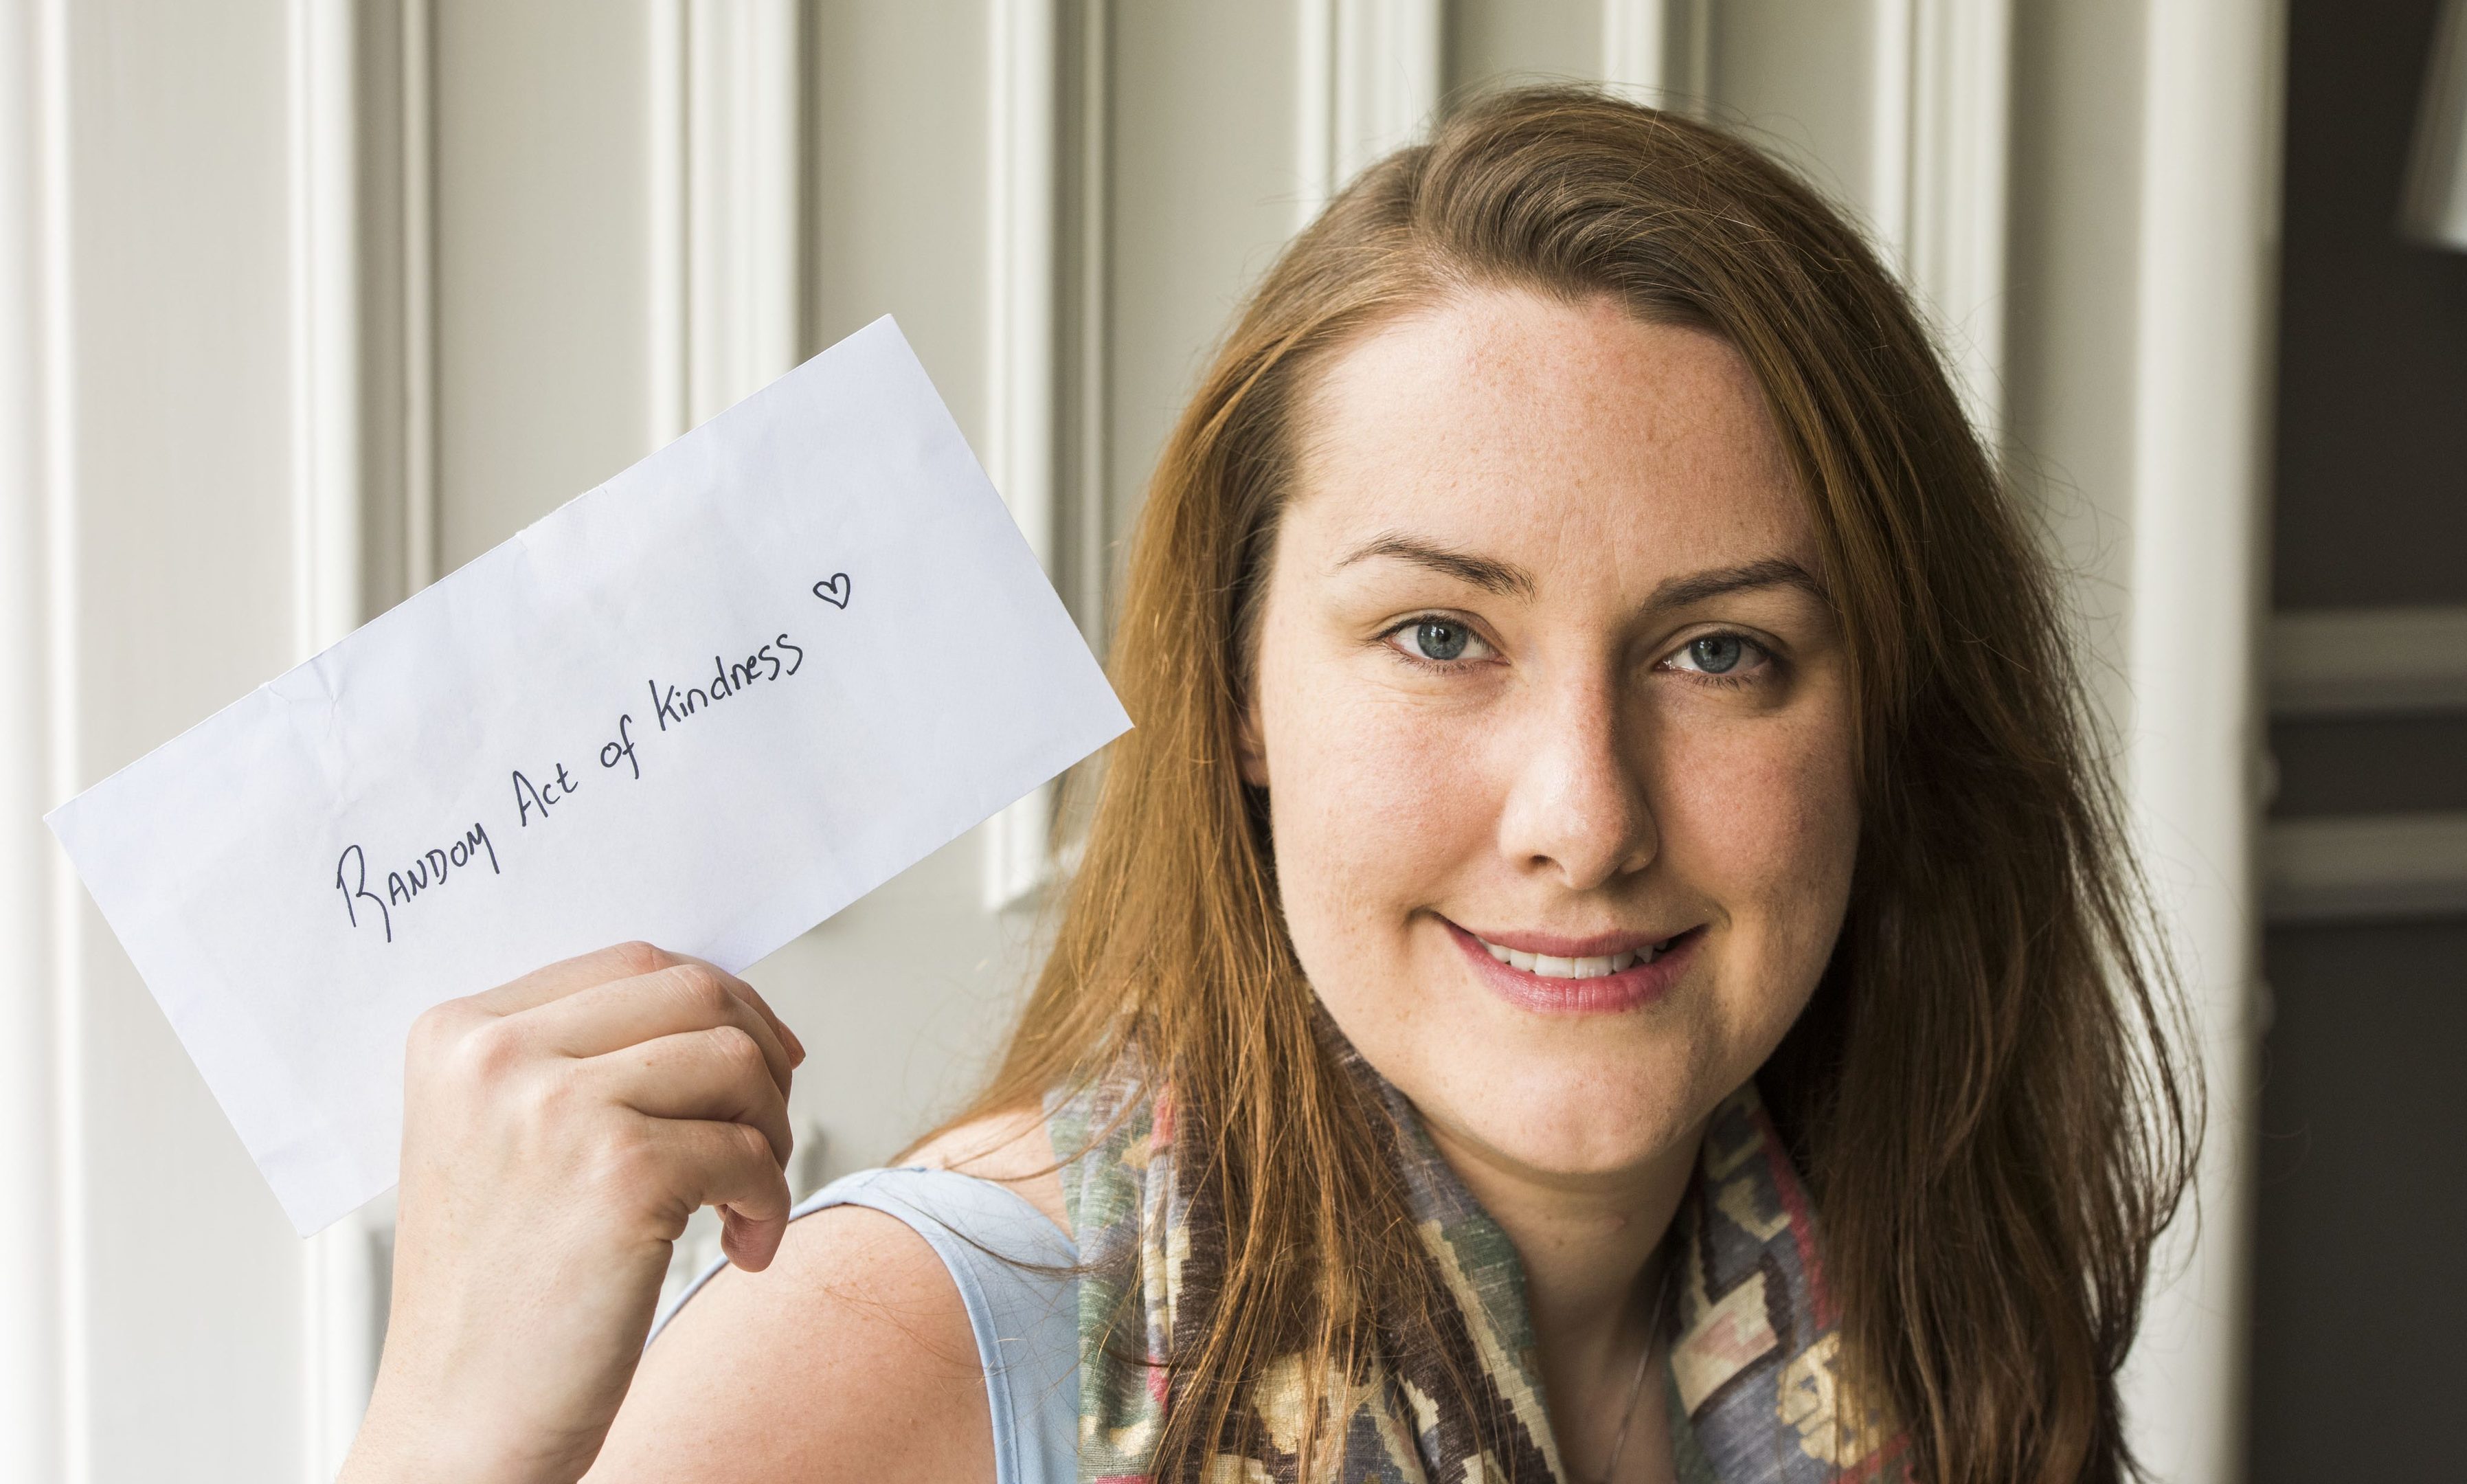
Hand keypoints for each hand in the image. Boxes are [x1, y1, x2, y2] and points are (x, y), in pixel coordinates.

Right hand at [342, 942, 805, 1483]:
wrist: (462, 1420)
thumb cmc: (498, 1292)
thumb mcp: (504, 1138)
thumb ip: (584, 1056)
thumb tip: (731, 1006)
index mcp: (458, 1033)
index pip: (634, 963)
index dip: (722, 1006)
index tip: (762, 1061)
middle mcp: (495, 1055)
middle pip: (697, 994)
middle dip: (759, 1061)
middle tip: (761, 1136)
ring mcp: (555, 1107)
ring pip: (737, 1060)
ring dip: (771, 1132)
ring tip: (743, 1199)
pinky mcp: (620, 1172)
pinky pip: (751, 1150)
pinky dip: (771, 1201)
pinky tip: (740, 1246)